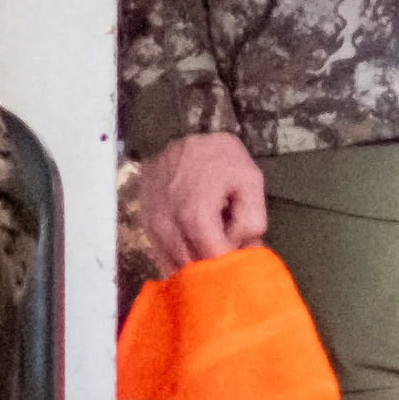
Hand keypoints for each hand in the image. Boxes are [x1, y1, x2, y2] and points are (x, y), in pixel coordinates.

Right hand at [124, 130, 270, 267]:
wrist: (174, 130)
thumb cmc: (217, 156)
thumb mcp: (249, 179)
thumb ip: (252, 219)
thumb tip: (245, 250)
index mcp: (195, 217)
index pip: (216, 262)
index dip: (233, 263)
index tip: (242, 252)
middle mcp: (168, 228)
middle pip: (194, 269)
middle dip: (215, 268)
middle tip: (230, 250)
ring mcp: (153, 228)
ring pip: (176, 267)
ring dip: (196, 265)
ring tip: (212, 246)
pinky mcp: (145, 226)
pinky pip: (162, 256)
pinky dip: (179, 260)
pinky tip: (194, 248)